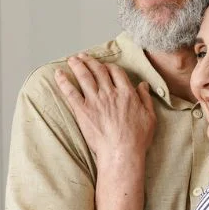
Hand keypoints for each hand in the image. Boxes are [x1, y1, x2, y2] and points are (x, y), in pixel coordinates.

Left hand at [55, 53, 155, 167]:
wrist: (121, 153)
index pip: (116, 72)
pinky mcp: (83, 111)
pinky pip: (71, 93)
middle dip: (90, 61)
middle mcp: (110, 93)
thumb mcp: (150, 117)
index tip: (104, 65)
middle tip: (84, 57)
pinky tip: (58, 74)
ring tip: (72, 59)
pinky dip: (63, 82)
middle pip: (98, 71)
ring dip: (78, 65)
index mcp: (126, 93)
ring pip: (84, 77)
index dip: (109, 66)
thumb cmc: (137, 139)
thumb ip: (145, 98)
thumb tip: (143, 85)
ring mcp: (95, 101)